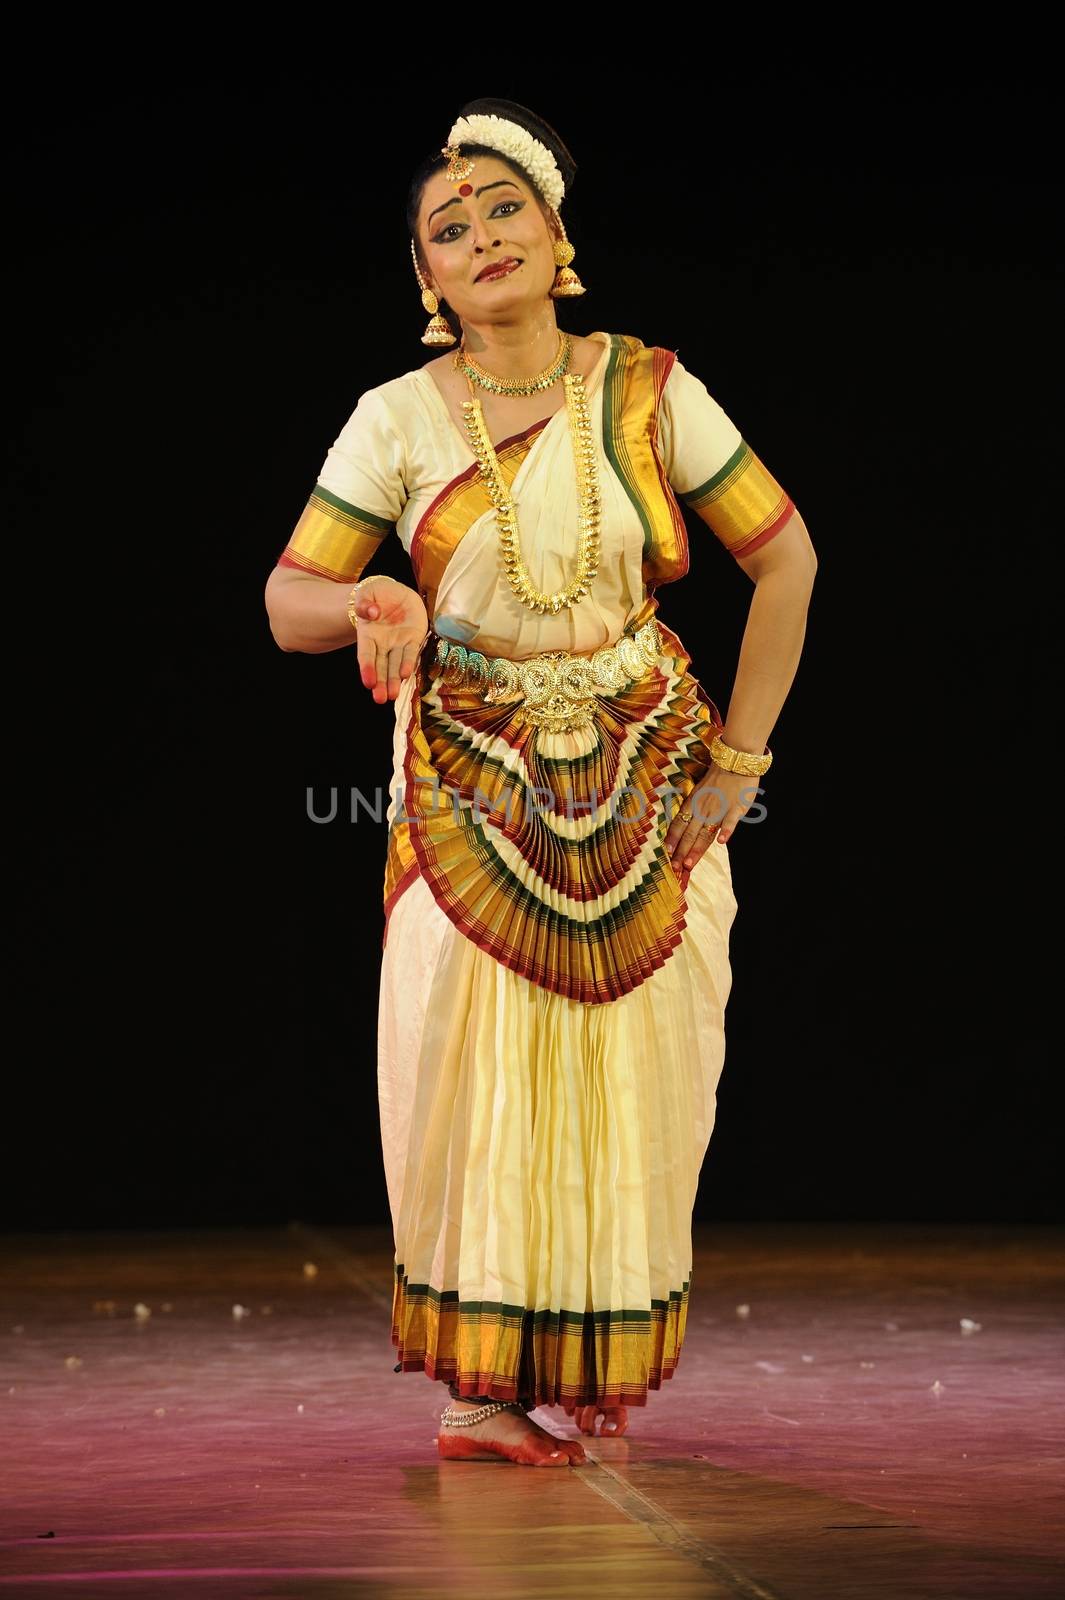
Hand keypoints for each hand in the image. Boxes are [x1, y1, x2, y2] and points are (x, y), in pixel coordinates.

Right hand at [352, 578, 428, 704]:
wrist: (395, 592)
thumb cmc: (376, 594)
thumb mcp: (366, 593)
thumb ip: (364, 603)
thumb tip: (372, 613)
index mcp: (367, 635)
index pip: (366, 654)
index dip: (367, 668)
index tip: (368, 683)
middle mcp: (382, 644)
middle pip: (381, 666)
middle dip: (381, 682)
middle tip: (381, 698)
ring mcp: (398, 643)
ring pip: (396, 665)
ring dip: (394, 680)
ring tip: (392, 695)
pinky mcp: (414, 639)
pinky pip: (412, 653)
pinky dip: (409, 663)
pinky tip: (406, 675)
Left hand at [664, 767, 755, 886]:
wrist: (734, 760)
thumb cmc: (718, 776)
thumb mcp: (700, 790)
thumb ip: (695, 807)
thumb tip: (687, 823)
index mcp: (693, 803)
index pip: (679, 824)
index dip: (673, 840)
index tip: (667, 854)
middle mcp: (703, 809)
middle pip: (690, 834)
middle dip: (681, 852)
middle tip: (675, 869)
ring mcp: (719, 809)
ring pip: (706, 833)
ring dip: (696, 849)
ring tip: (689, 863)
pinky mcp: (736, 808)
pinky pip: (730, 821)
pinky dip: (726, 832)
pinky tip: (721, 843)